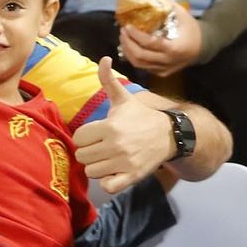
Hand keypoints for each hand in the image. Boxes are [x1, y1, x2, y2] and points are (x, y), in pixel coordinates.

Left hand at [71, 56, 173, 193]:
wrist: (168, 135)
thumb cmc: (140, 117)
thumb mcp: (124, 99)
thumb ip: (108, 80)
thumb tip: (104, 58)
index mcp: (110, 126)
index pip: (79, 138)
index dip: (84, 137)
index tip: (95, 135)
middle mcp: (115, 145)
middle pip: (82, 156)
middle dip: (88, 152)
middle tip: (100, 147)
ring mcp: (123, 163)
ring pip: (91, 172)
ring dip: (97, 166)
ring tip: (106, 158)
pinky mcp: (131, 177)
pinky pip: (108, 187)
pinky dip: (107, 182)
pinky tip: (113, 172)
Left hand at [117, 8, 201, 78]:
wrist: (203, 46)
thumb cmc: (191, 28)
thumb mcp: (181, 13)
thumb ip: (163, 4)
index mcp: (174, 48)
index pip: (149, 43)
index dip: (135, 36)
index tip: (127, 26)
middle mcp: (168, 61)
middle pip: (140, 56)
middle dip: (127, 43)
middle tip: (122, 31)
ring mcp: (164, 69)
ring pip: (139, 64)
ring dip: (127, 51)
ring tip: (124, 38)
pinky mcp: (162, 73)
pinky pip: (143, 67)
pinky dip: (134, 57)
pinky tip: (130, 47)